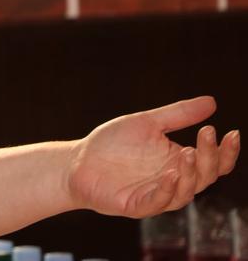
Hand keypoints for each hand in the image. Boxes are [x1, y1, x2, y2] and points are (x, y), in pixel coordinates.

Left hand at [67, 96, 239, 218]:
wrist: (77, 161)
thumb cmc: (112, 143)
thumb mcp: (146, 123)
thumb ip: (178, 115)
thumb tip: (212, 101)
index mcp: (179, 162)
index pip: (213, 162)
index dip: (225, 151)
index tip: (230, 132)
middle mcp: (174, 180)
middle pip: (205, 176)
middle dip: (210, 156)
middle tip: (207, 133)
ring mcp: (157, 195)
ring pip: (186, 192)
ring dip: (191, 174)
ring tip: (189, 151)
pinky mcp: (138, 205)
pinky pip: (158, 202)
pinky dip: (167, 189)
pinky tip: (170, 173)